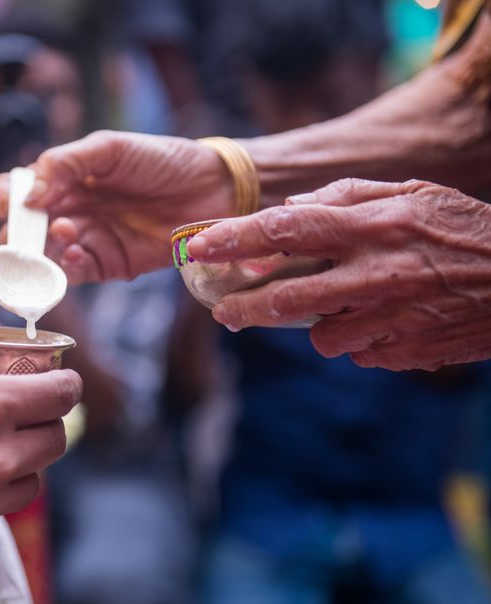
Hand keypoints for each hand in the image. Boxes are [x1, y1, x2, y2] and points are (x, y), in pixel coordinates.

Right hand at [0, 131, 233, 283]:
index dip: (2, 199)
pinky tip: (78, 251)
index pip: (10, 194)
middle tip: (32, 227)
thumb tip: (27, 196)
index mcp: (58, 180)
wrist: (211, 187)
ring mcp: (84, 240)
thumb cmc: (160, 160)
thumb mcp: (109, 148)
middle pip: (17, 233)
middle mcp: (64, 211)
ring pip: (41, 258)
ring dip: (42, 251)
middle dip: (16, 234)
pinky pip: (73, 274)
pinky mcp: (106, 265)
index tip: (14, 200)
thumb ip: (65, 164)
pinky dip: (67, 267)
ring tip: (65, 232)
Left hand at [187, 178, 490, 370]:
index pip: (285, 230)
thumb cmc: (460, 229)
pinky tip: (384, 321)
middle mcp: (375, 273)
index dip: (234, 240)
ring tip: (342, 307)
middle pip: (286, 299)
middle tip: (223, 311)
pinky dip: (359, 340)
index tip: (198, 247)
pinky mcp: (405, 353)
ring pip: (320, 336)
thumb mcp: (409, 194)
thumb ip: (344, 198)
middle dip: (243, 308)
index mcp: (372, 226)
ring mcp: (391, 319)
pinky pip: (359, 353)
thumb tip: (287, 210)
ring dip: (317, 325)